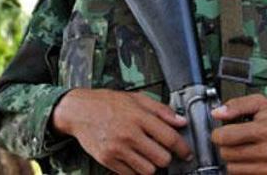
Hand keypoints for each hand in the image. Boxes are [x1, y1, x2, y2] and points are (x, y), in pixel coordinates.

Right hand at [52, 88, 191, 173]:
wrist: (79, 110)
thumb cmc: (108, 102)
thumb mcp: (136, 98)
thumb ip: (161, 110)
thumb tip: (181, 121)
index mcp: (138, 116)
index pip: (169, 137)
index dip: (183, 148)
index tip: (187, 152)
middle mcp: (129, 134)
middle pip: (162, 158)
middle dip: (167, 157)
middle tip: (164, 152)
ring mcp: (117, 149)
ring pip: (149, 170)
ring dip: (153, 165)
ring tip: (148, 156)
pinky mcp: (108, 160)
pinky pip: (131, 174)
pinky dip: (137, 170)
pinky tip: (136, 160)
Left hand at [210, 94, 266, 174]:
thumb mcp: (260, 104)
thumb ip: (236, 105)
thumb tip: (217, 113)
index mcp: (265, 130)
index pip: (225, 137)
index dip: (218, 134)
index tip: (219, 133)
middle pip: (227, 154)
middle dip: (226, 146)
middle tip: (233, 141)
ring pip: (233, 169)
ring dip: (234, 160)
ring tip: (243, 150)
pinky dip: (243, 169)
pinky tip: (250, 160)